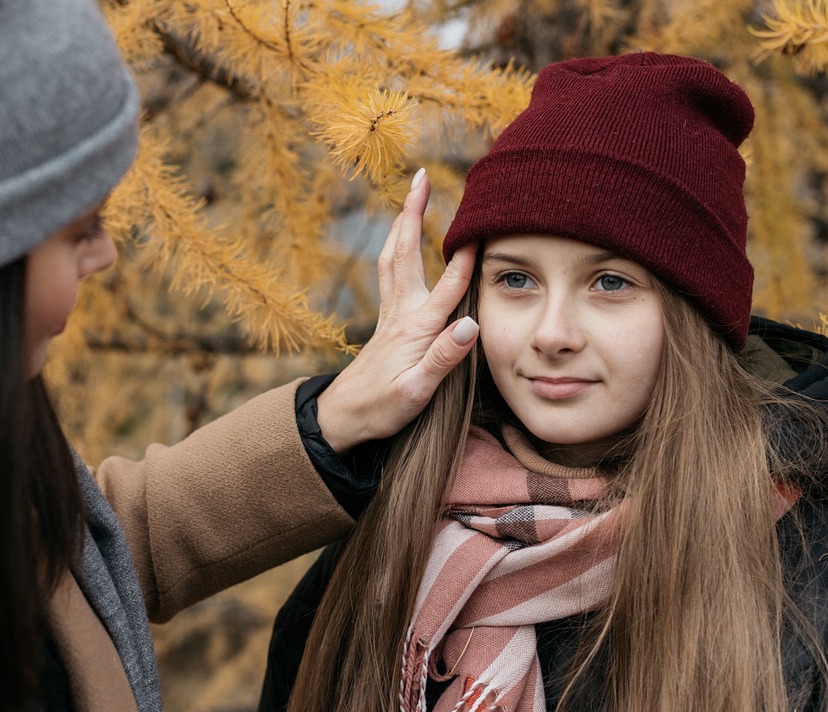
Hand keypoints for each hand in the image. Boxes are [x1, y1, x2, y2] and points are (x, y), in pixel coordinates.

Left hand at [316, 169, 478, 453]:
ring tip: (413, 195)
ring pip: (393, 258)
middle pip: (406, 253)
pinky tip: (400, 240)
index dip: (466, 258)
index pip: (448, 286)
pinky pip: (390, 272)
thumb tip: (470, 326)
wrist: (344, 419)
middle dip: (414, 213)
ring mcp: (391, 315)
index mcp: (416, 329)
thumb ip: (443, 359)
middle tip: (422, 176)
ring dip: (402, 223)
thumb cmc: (382, 409)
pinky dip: (396, 247)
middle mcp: (401, 314)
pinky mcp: (386, 321)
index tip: (483, 227)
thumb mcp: (416, 392)